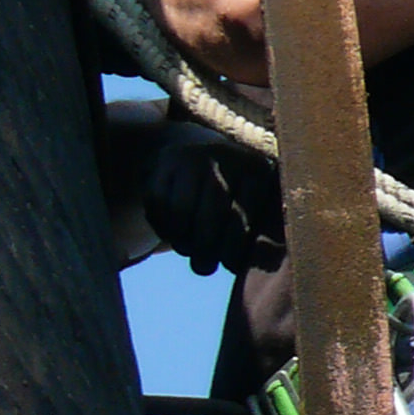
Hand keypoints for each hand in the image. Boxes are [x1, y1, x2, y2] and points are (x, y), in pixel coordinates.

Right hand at [138, 119, 282, 274]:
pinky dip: (162, 225)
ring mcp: (192, 155)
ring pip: (181, 210)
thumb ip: (250, 234)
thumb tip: (237, 267)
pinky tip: (171, 231)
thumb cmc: (230, 191)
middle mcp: (224, 155)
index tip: (230, 265)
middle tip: (203, 268)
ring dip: (182, 239)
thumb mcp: (249, 203)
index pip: (243, 215)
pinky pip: (158, 203)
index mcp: (254, 168)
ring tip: (187, 249)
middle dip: (206, 248)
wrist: (194, 146)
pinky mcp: (164, 161)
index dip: (234, 247)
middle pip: (212, 212)